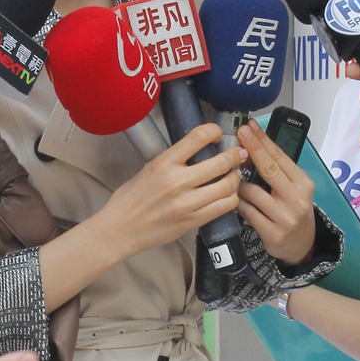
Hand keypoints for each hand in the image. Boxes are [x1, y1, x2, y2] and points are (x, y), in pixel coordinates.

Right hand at [100, 123, 245, 259]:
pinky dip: (231, 199)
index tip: (219, 134)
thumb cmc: (130, 199)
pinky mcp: (192, 221)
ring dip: (235, 178)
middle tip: (239, 154)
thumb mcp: (148, 169)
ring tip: (234, 176)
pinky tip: (228, 196)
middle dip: (235, 156)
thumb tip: (196, 151)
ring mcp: (186, 203)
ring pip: (227, 186)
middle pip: (220, 162)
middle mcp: (177, 181)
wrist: (120, 229)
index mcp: (164, 163)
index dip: (215, 131)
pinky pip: (223, 207)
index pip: (198, 137)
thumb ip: (173, 160)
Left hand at [236, 119, 316, 263]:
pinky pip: (247, 212)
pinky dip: (238, 203)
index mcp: (303, 183)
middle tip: (239, 134)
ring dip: (240, 183)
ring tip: (235, 181)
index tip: (249, 126)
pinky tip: (235, 199)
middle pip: (269, 169)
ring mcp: (285, 217)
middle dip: (252, 149)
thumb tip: (253, 146)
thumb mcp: (294, 188)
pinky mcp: (272, 233)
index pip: (281, 156)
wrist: (302, 244)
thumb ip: (278, 170)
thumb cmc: (294, 210)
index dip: (263, 140)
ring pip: (253, 192)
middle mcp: (296, 199)